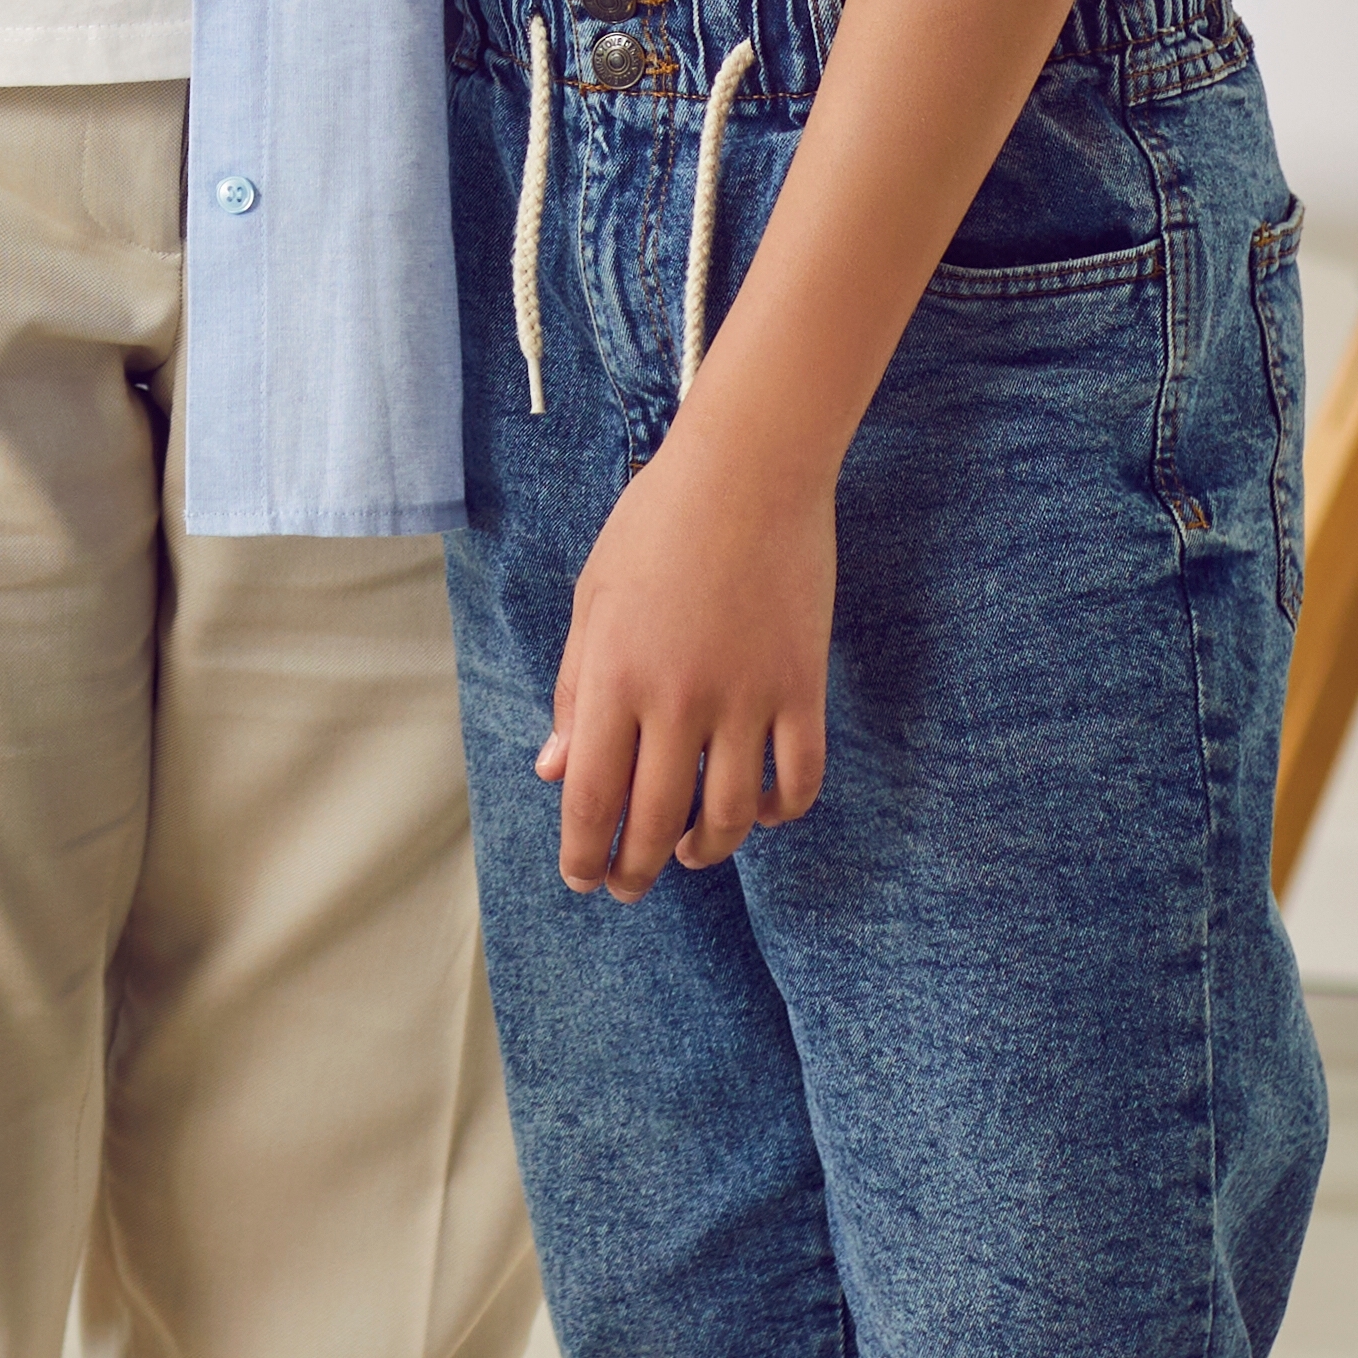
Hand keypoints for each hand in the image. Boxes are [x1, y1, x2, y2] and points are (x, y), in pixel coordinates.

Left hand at [536, 436, 834, 900]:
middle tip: (626, 885)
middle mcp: (678, 699)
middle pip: (656, 820)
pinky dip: (781, 813)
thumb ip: (576, 690)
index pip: (591, 797)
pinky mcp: (802, 688)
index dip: (582, 852)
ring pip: (731, 815)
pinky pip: (799, 781)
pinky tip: (761, 815)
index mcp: (614, 676)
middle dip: (635, 870)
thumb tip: (555, 769)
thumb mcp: (593, 601)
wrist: (748, 471)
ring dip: (707, 850)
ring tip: (689, 854)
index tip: (581, 878)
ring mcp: (746, 698)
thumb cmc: (656, 525)